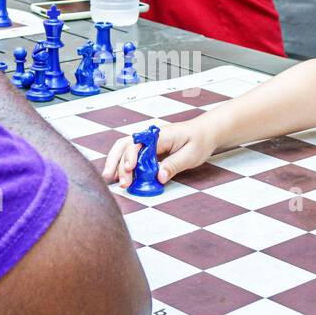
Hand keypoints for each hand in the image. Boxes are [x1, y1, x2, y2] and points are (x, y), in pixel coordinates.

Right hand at [102, 119, 218, 188]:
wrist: (205, 132)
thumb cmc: (199, 140)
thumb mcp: (191, 155)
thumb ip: (174, 165)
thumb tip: (159, 177)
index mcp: (160, 135)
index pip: (139, 144)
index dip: (131, 156)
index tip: (129, 169)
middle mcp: (150, 137)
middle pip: (126, 145)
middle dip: (118, 163)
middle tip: (121, 182)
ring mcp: (147, 142)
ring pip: (124, 149)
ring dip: (115, 163)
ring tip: (110, 179)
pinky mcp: (147, 149)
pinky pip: (131, 154)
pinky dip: (121, 164)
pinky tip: (118, 175)